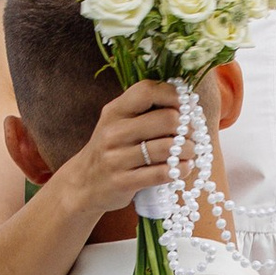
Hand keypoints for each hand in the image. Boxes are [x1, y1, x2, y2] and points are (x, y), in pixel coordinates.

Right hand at [61, 79, 186, 224]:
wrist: (83, 184)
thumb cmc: (112, 150)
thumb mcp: (118, 123)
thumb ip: (145, 111)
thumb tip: (186, 103)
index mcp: (114, 111)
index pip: (148, 91)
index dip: (173, 95)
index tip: (184, 107)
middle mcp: (114, 132)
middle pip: (166, 119)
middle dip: (187, 127)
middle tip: (192, 134)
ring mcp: (117, 158)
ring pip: (168, 148)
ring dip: (188, 150)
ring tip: (189, 152)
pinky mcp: (124, 182)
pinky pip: (162, 173)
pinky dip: (180, 170)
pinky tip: (184, 167)